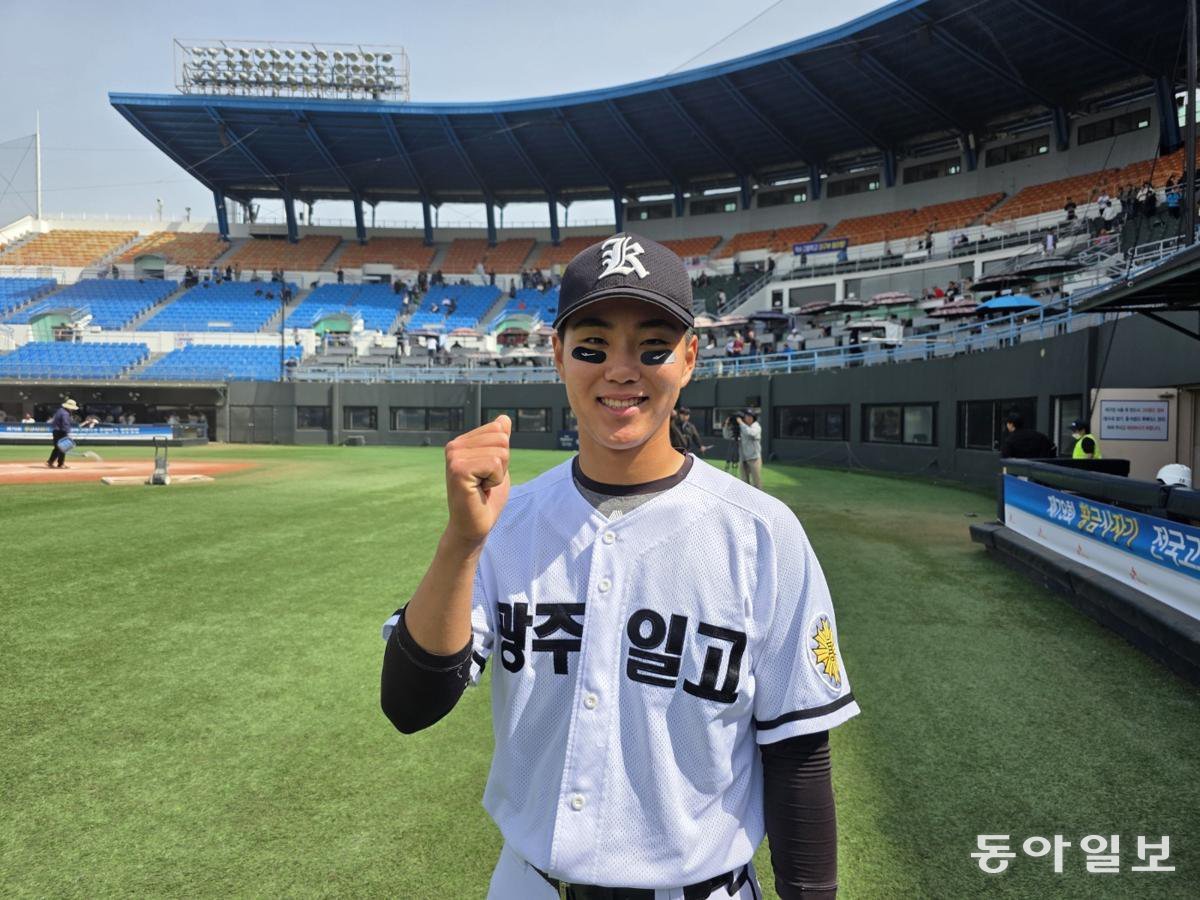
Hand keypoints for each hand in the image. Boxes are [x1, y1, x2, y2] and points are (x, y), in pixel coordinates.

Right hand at [443, 415, 511, 546]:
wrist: (473, 527)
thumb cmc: (486, 498)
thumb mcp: (498, 465)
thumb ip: (499, 442)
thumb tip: (504, 418)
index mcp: (462, 442)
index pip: (499, 429)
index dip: (503, 455)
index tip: (487, 473)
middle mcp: (454, 446)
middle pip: (501, 438)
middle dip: (502, 464)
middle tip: (485, 482)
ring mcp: (454, 457)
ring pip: (501, 452)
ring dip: (499, 474)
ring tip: (482, 486)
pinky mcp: (458, 470)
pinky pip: (495, 464)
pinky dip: (495, 480)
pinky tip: (480, 490)